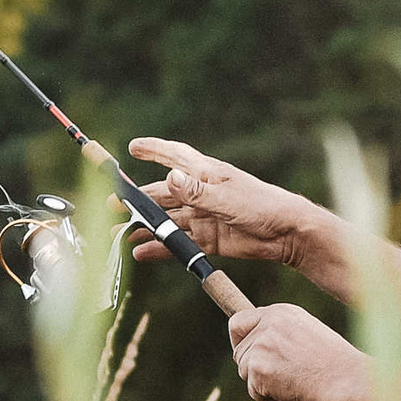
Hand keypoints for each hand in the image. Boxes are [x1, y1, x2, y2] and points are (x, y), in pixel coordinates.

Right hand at [127, 139, 327, 267]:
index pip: (175, 156)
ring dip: (146, 227)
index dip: (154, 150)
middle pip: (163, 194)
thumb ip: (197, 192)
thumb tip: (169, 177)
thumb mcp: (228, 197)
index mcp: (206, 174)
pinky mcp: (209, 239)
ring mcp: (204, 217)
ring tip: (121, 234)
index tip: (133, 147)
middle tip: (112, 203)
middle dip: (138, 199)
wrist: (288, 234)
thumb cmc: (263, 205)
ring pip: (167, 221)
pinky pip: (179, 243)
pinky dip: (161, 248)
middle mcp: (201, 193)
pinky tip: (143, 253)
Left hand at [228, 303, 371, 400]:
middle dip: (256, 368)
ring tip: (293, 380)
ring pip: (245, 372)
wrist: (345, 378)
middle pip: (240, 353)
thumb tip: (253, 344)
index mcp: (279, 312)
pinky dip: (270, 397)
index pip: (237, 322)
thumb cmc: (333, 361)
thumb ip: (277, 332)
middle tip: (284, 374)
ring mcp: (260, 346)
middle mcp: (266, 325)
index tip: (246, 352)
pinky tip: (292, 390)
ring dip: (264, 383)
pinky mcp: (258, 368)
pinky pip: (253, 390)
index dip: (239, 340)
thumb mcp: (305, 332)